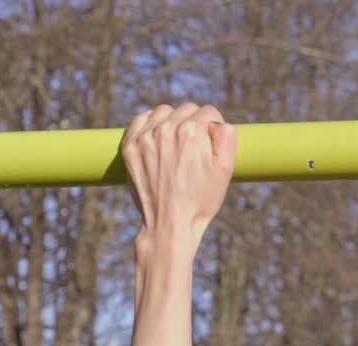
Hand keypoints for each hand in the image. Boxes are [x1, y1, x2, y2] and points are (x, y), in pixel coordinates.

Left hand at [122, 102, 237, 259]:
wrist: (170, 223)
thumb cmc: (201, 199)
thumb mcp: (225, 169)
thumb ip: (227, 136)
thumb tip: (219, 122)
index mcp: (192, 131)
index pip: (208, 112)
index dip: (214, 129)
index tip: (211, 146)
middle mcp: (166, 128)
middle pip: (187, 110)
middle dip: (195, 124)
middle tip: (196, 150)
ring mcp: (145, 137)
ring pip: (164, 112)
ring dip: (172, 122)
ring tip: (177, 144)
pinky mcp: (130, 147)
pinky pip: (141, 120)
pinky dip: (150, 124)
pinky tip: (158, 138)